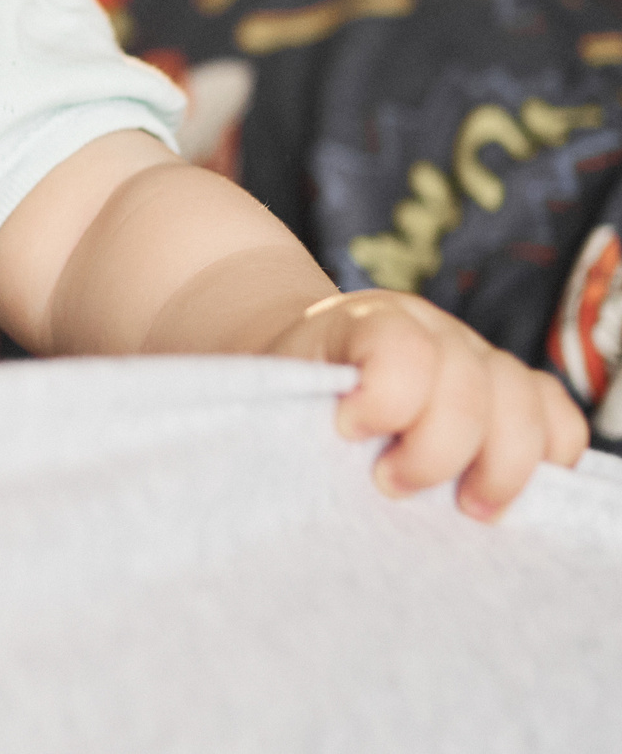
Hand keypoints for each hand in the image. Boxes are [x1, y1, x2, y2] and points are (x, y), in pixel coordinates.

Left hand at [267, 289, 590, 519]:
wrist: (303, 359)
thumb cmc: (286, 390)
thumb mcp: (271, 395)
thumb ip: (292, 420)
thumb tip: (323, 462)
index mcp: (366, 321)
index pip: (403, 349)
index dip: (385, 400)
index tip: (346, 432)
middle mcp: (433, 329)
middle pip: (471, 386)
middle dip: (437, 453)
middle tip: (390, 485)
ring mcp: (478, 356)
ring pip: (524, 403)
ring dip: (500, 467)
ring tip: (463, 507)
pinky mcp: (509, 391)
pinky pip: (557, 416)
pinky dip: (547, 455)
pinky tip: (499, 485)